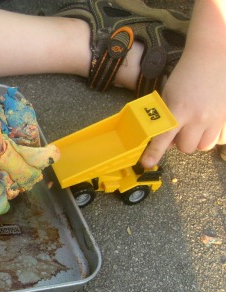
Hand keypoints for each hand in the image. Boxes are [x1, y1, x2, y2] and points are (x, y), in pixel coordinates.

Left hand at [141, 44, 225, 167]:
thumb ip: (166, 116)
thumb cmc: (187, 73)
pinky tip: (209, 124)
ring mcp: (216, 117)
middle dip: (181, 142)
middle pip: (186, 147)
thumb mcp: (169, 94)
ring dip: (197, 141)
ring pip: (204, 146)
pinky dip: (212, 135)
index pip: (163, 138)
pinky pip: (220, 138)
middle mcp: (199, 117)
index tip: (148, 163)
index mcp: (179, 110)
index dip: (155, 152)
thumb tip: (164, 137)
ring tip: (195, 127)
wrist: (212, 55)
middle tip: (180, 129)